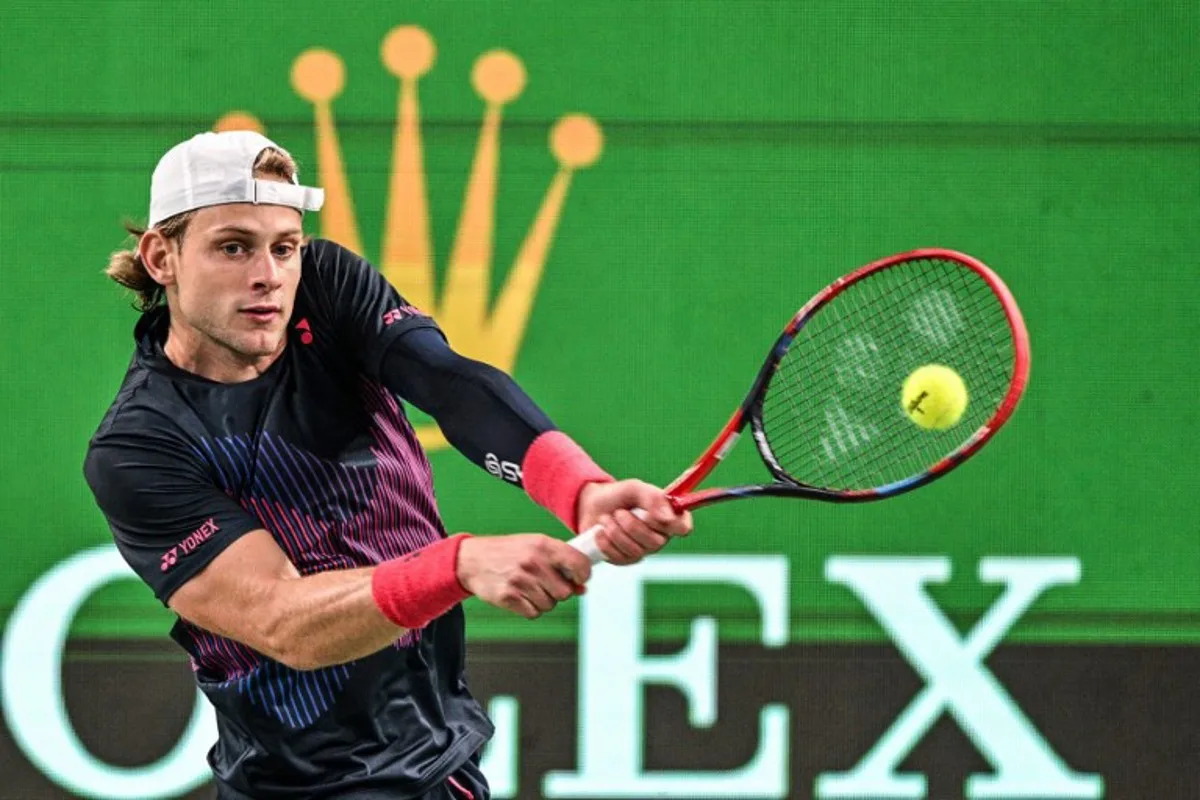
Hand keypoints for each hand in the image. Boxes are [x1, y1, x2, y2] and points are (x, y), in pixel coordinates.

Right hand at [456, 534, 592, 618]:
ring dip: (543, 600)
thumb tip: (582, 588)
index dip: (583, 575)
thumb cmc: (508, 552)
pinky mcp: (508, 597)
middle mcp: (533, 562)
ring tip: (529, 587)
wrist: (473, 559)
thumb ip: (561, 563)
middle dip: (559, 592)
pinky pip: (533, 613)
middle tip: (546, 583)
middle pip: (565, 592)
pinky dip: (530, 608)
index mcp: (543, 545)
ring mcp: (520, 580)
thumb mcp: (535, 547)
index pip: (579, 564)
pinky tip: (520, 596)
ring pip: (550, 605)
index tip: (579, 579)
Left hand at [575, 480, 693, 564]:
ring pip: (636, 550)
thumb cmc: (618, 496)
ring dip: (616, 531)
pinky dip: (606, 542)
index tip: (651, 515)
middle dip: (632, 526)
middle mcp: (660, 536)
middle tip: (619, 512)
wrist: (592, 506)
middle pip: (656, 542)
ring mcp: (643, 550)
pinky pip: (619, 557)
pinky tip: (600, 531)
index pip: (684, 527)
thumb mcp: (635, 489)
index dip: (671, 524)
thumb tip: (668, 517)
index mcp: (668, 516)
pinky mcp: (626, 559)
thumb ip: (653, 498)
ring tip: (607, 519)